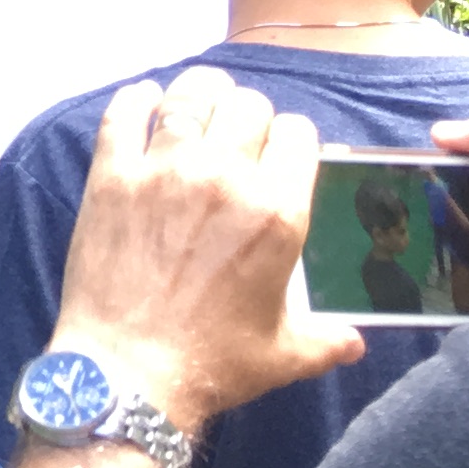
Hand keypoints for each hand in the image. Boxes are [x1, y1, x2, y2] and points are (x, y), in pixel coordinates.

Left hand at [47, 68, 367, 431]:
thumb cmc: (213, 364)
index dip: (293, 138)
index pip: (298, 134)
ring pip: (189, 96)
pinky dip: (136, 100)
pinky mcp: (112, 175)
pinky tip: (145, 102)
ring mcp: (163, 171)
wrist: (130, 373)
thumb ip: (328, 340)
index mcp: (277, 212)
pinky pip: (124, 113)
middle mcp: (224, 178)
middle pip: (248, 106)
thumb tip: (356, 342)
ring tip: (199, 102)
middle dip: (250, 115)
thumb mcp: (286, 355)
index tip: (282, 150)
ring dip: (199, 94)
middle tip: (239, 133)